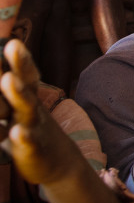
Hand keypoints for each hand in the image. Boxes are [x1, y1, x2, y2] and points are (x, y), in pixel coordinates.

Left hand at [1, 39, 82, 185]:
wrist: (59, 163)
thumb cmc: (31, 129)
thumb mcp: (19, 106)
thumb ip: (12, 86)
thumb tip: (3, 66)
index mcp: (26, 95)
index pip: (23, 71)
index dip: (19, 55)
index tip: (11, 39)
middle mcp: (31, 107)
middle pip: (26, 82)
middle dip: (20, 64)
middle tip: (13, 44)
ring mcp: (34, 126)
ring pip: (27, 109)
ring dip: (18, 94)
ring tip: (8, 79)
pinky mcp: (33, 149)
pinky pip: (29, 142)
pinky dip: (23, 137)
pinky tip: (16, 132)